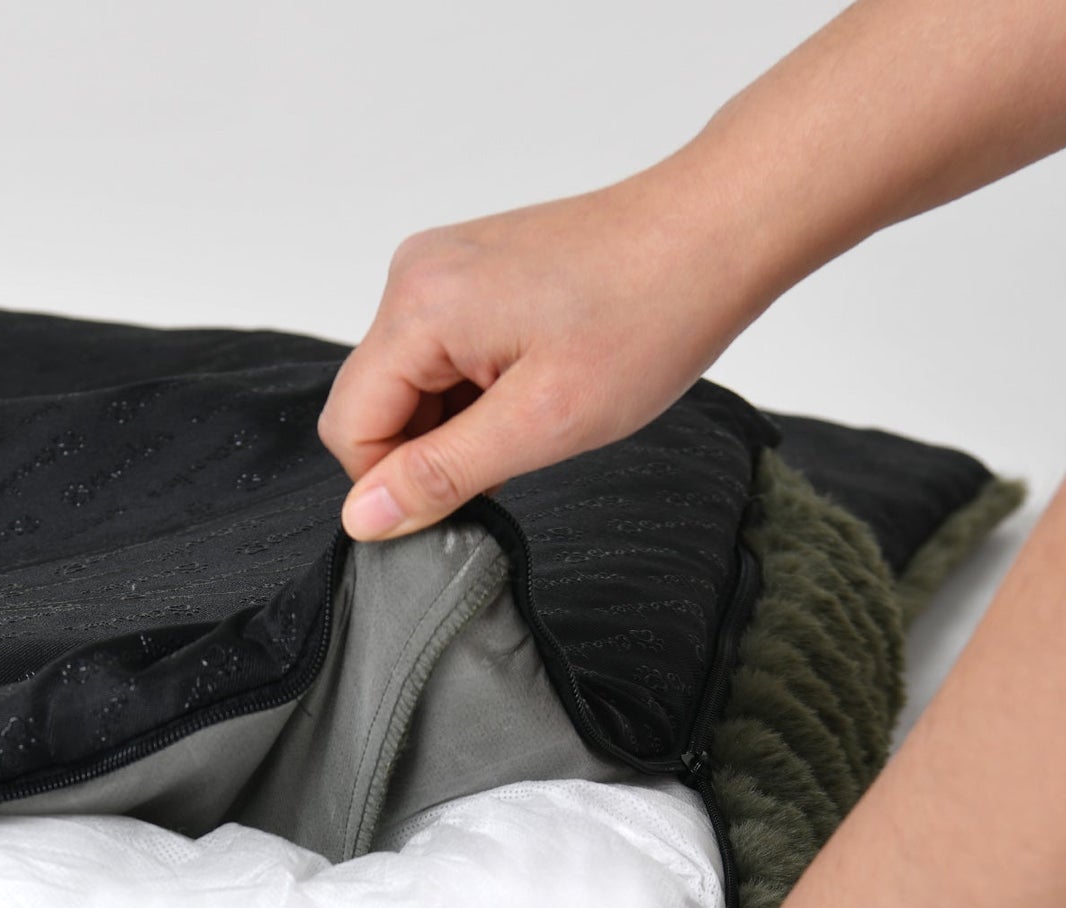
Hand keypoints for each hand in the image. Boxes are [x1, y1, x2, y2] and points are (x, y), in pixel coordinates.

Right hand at [317, 173, 765, 541]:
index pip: (349, 429)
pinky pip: (438, 356)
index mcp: (419, 308)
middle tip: (514, 454)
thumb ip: (440, 474)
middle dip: (429, 450)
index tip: (467, 492)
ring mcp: (440, 268)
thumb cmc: (649, 316)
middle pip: (373, 405)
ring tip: (537, 412)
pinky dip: (474, 391)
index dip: (395, 482)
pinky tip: (534, 387)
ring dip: (458, 422)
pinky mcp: (469, 272)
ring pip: (408, 385)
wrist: (717, 231)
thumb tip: (362, 519)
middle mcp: (413, 276)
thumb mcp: (541, 423)